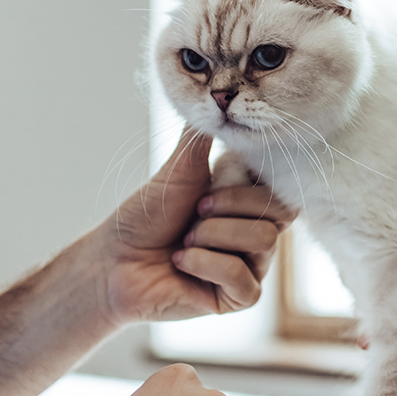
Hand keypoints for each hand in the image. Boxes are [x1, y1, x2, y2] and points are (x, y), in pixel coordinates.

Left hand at [94, 127, 294, 323]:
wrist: (114, 260)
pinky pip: (244, 279)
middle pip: (278, 215)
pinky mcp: (237, 298)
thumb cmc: (145, 216)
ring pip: (264, 243)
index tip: (212, 182)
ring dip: (213, 236)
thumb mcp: (178, 170)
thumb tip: (216, 97)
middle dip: (228, 208)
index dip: (249, 185)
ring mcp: (250, 268)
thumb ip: (202, 139)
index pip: (282, 190)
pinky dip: (206, 264)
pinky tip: (181, 263)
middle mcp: (255, 235)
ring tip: (185, 240)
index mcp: (247, 204)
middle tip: (194, 212)